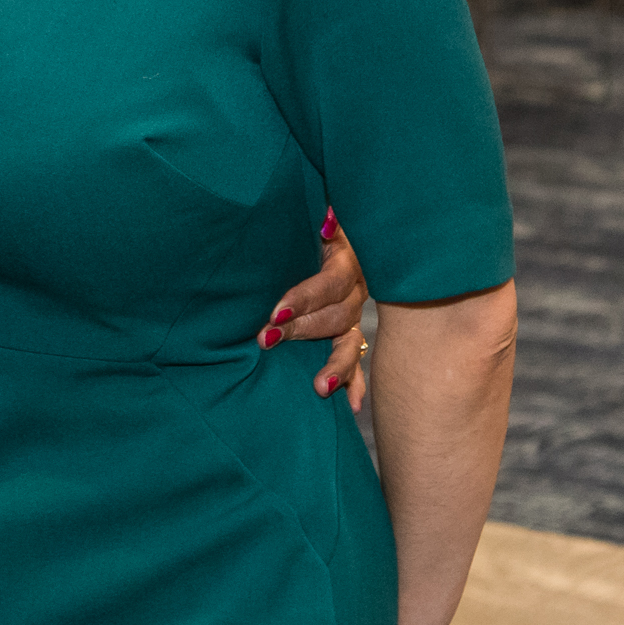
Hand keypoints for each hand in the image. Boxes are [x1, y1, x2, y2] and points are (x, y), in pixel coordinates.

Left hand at [259, 210, 372, 407]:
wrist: (328, 238)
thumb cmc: (309, 228)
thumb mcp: (313, 219)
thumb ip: (324, 221)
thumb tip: (327, 219)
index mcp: (347, 261)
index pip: (331, 283)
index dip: (305, 297)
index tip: (276, 311)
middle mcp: (356, 291)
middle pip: (336, 316)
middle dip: (302, 330)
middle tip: (268, 339)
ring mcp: (354, 317)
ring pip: (349, 343)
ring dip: (336, 366)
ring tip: (320, 387)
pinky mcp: (349, 336)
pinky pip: (356, 362)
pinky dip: (353, 383)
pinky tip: (350, 405)